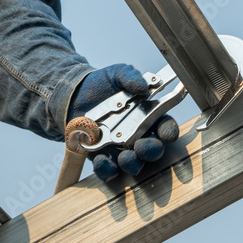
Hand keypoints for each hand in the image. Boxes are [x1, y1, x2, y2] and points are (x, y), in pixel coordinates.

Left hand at [68, 64, 178, 181]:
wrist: (73, 95)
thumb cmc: (101, 84)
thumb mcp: (118, 73)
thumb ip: (131, 75)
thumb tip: (143, 85)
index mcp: (148, 115)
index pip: (165, 127)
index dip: (169, 132)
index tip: (167, 134)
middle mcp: (138, 135)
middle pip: (153, 149)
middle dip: (151, 151)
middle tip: (142, 146)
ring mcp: (120, 148)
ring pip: (133, 163)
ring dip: (132, 163)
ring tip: (125, 157)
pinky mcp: (102, 157)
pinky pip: (108, 169)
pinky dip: (106, 168)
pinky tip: (102, 160)